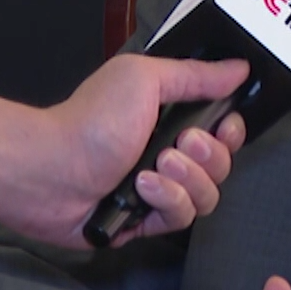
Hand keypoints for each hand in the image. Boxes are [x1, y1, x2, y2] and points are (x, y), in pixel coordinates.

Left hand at [0, 54, 250, 247]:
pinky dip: (166, 201)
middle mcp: (168, 152)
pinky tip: (142, 189)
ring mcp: (158, 189)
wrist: (52, 171)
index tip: (221, 126)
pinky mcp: (147, 221)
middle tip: (182, 143)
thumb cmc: (91, 120)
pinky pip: (181, 218)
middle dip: (209, 155)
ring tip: (156, 166)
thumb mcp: (144, 79)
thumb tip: (239, 68)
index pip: (224, 130)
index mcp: (169, 116)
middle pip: (222, 164)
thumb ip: (196, 75)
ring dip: (187, 179)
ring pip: (207, 195)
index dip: (230, 131)